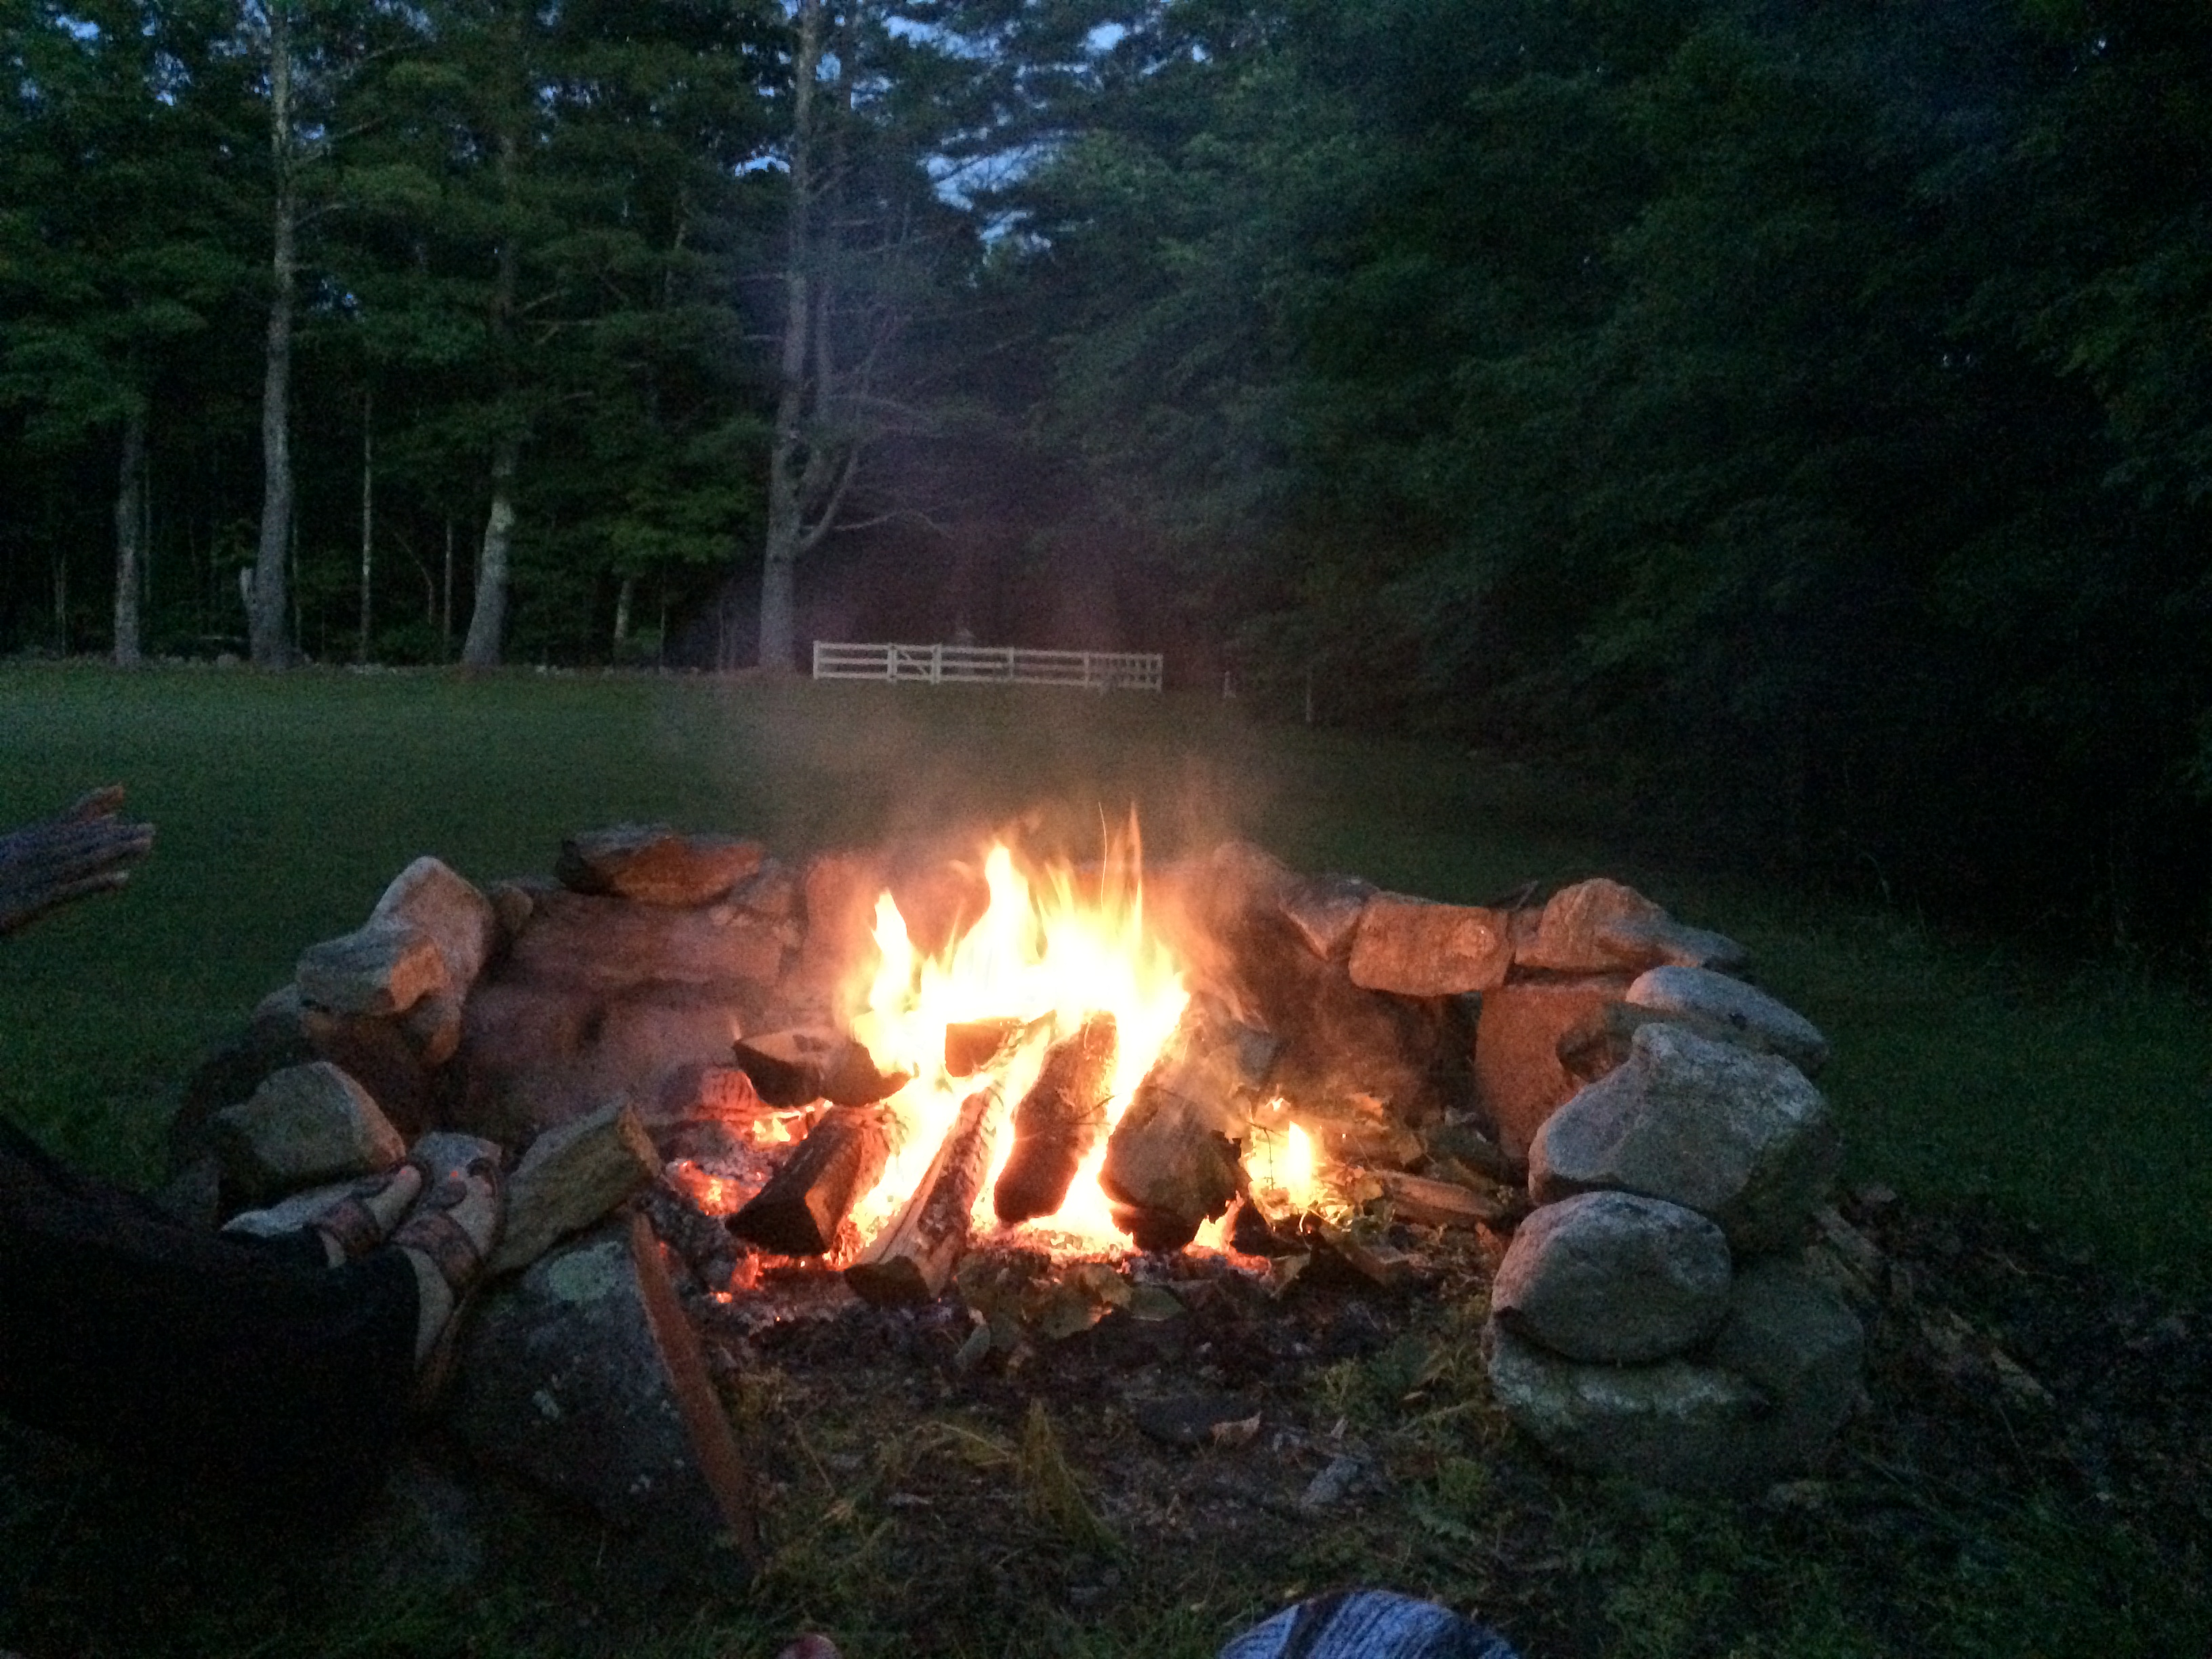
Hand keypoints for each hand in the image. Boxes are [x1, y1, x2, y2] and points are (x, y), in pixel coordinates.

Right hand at [0, 787, 155, 936]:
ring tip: (147, 844)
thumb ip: (30, 845)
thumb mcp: (8, 856)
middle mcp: (30, 855)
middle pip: (80, 840)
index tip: (118, 793)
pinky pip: (71, 890)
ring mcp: (33, 877)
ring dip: (116, 851)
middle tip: (151, 828)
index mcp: (21, 844)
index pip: (60, 822)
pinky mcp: (34, 902)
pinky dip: (98, 882)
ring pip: (82, 860)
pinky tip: (122, 879)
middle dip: (116, 834)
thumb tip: (34, 842)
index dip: (90, 807)